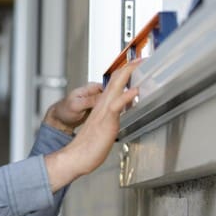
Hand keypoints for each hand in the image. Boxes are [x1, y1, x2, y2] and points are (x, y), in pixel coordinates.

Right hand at [44, 59, 140, 191]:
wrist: (75, 158)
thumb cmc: (88, 148)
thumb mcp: (103, 129)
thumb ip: (111, 119)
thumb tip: (120, 115)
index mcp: (102, 107)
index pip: (114, 85)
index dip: (125, 74)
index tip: (136, 65)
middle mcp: (102, 106)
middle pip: (115, 81)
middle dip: (129, 67)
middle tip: (140, 57)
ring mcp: (103, 113)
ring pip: (115, 87)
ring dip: (128, 74)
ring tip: (138, 63)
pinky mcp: (106, 122)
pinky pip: (117, 106)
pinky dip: (126, 96)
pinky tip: (135, 90)